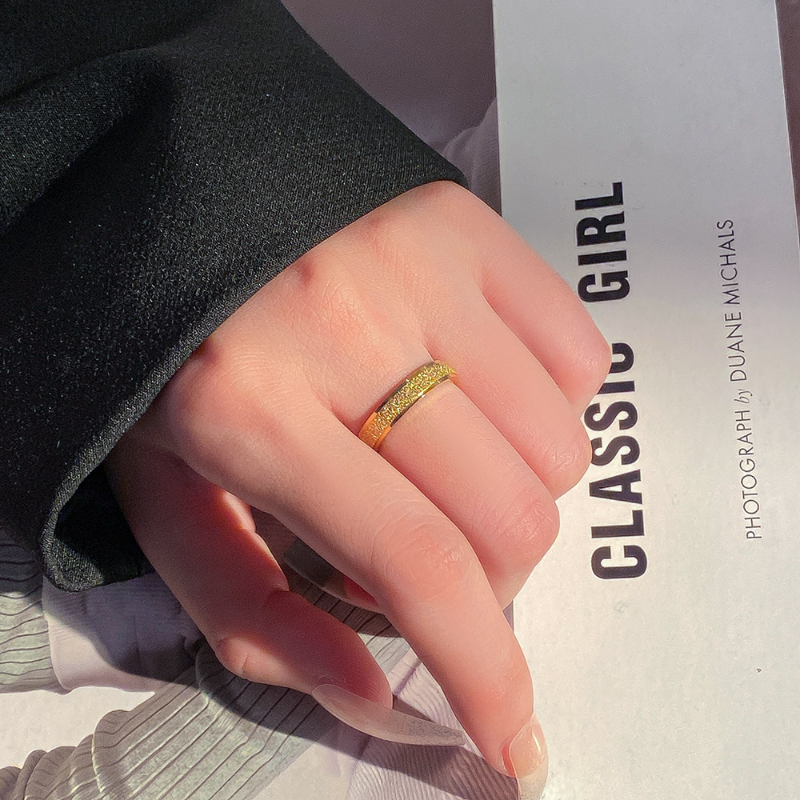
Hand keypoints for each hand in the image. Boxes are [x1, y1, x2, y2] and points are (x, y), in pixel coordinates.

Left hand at [105, 181, 609, 776]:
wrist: (177, 212)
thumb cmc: (168, 360)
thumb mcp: (167, 497)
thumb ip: (252, 610)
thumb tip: (372, 688)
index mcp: (248, 409)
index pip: (413, 563)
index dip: (483, 670)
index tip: (514, 738)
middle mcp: (344, 327)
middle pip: (510, 512)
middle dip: (493, 573)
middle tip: (440, 551)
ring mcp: (417, 263)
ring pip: (558, 440)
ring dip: (518, 486)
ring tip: (450, 460)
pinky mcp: (465, 222)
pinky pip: (578, 351)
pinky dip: (547, 400)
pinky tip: (480, 391)